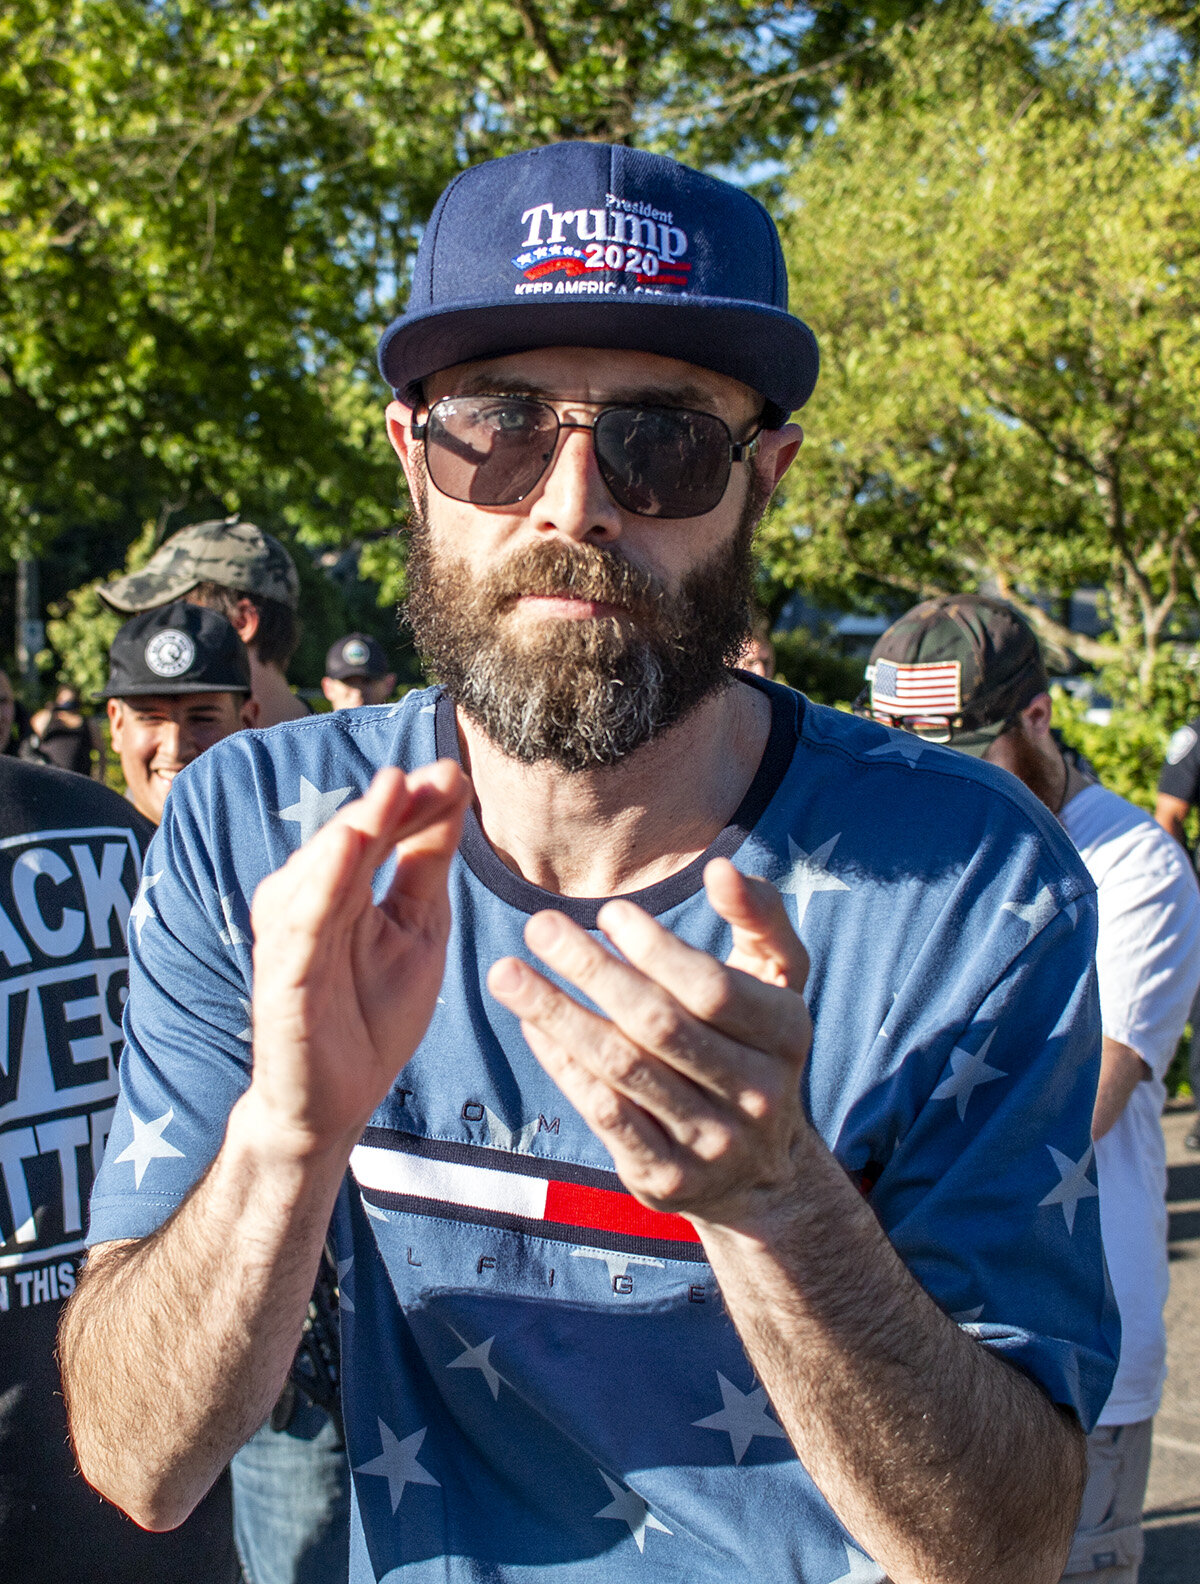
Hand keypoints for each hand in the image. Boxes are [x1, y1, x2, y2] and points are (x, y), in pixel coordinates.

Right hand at [248, 762, 470, 1156]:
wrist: (336, 1103)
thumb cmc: (372, 1014)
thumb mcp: (419, 926)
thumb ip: (427, 861)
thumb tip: (450, 788)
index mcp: (345, 886)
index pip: (383, 831)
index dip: (417, 802)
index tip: (457, 774)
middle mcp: (310, 899)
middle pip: (354, 838)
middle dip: (392, 803)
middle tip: (434, 773)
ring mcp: (293, 935)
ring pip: (324, 868)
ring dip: (357, 826)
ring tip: (392, 789)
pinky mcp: (281, 975)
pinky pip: (300, 924)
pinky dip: (321, 884)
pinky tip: (345, 850)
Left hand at [487, 857, 812, 1231]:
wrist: (764, 1172)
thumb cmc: (756, 1043)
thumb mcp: (778, 978)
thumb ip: (760, 914)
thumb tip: (719, 868)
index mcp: (786, 1035)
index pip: (713, 989)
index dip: (658, 949)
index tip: (608, 912)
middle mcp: (756, 1094)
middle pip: (659, 1026)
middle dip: (592, 971)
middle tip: (538, 926)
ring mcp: (712, 1142)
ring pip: (623, 1070)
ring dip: (559, 1016)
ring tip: (507, 972)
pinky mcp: (667, 1178)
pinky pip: (605, 1115)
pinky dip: (563, 1067)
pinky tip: (531, 1026)